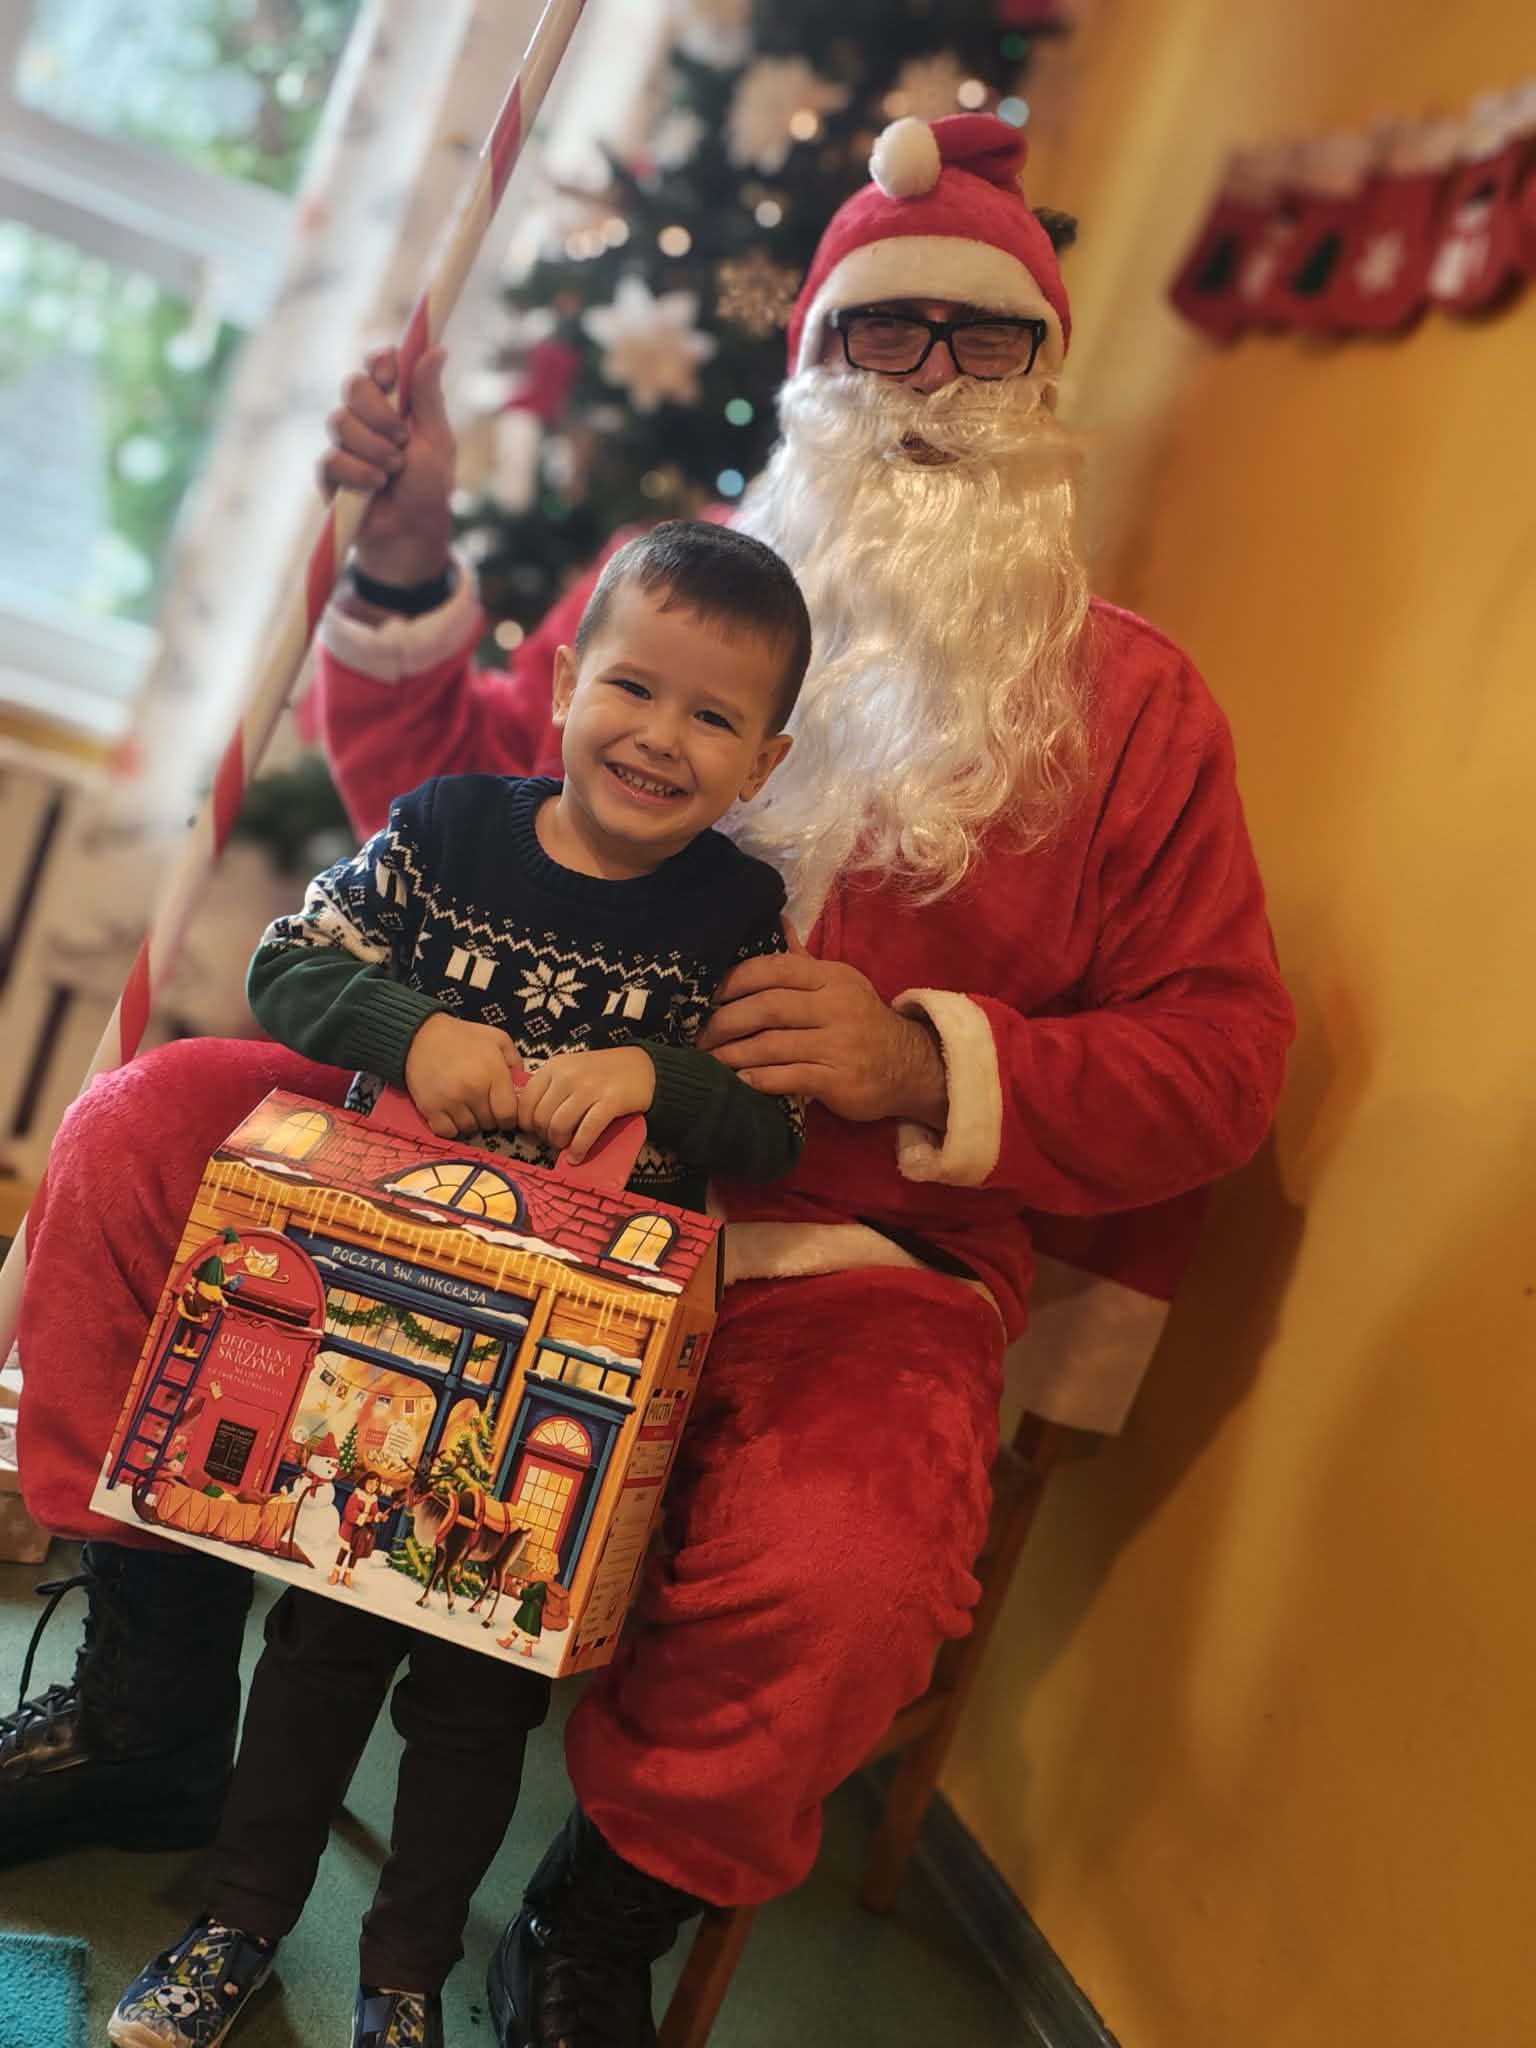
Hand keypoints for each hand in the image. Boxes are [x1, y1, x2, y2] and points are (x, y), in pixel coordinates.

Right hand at [317, 345, 456, 585]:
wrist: (411, 535)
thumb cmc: (429, 490)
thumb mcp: (436, 441)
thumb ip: (429, 398)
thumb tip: (437, 351)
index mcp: (394, 405)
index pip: (377, 366)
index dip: (379, 363)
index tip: (390, 375)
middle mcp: (366, 418)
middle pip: (353, 386)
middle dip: (377, 411)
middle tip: (401, 439)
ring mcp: (345, 443)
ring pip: (340, 421)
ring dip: (372, 448)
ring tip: (393, 472)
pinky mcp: (329, 472)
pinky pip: (331, 458)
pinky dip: (357, 472)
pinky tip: (374, 487)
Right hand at [404, 1014, 521, 1138]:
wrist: (421, 1035)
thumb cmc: (464, 1037)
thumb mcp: (497, 1039)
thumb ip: (515, 1061)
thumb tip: (522, 1085)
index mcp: (493, 1073)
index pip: (508, 1114)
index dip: (509, 1117)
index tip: (503, 1111)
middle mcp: (473, 1090)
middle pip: (489, 1123)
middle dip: (489, 1117)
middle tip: (482, 1104)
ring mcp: (451, 1101)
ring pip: (469, 1129)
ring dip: (470, 1122)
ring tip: (466, 1107)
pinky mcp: (430, 1108)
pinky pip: (447, 1132)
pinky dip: (451, 1127)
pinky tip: (451, 1114)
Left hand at [516, 1048, 654, 1163]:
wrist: (644, 1068)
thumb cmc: (604, 1073)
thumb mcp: (571, 1069)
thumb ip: (550, 1088)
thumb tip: (530, 1120)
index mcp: (555, 1066)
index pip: (525, 1100)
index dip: (526, 1123)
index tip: (535, 1132)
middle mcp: (568, 1075)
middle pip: (541, 1116)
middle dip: (544, 1136)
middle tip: (553, 1141)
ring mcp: (590, 1088)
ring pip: (559, 1126)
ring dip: (559, 1143)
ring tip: (566, 1148)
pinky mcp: (610, 1102)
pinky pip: (586, 1132)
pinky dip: (579, 1149)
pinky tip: (577, 1157)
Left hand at [697, 925, 947, 1125]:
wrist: (910, 1066)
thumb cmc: (860, 1021)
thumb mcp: (836, 984)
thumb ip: (800, 959)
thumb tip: (775, 918)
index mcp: (829, 978)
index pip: (775, 969)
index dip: (735, 981)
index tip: (707, 996)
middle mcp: (835, 1007)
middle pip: (768, 1007)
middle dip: (726, 1021)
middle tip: (699, 1034)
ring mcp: (839, 1045)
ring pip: (774, 1045)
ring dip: (735, 1054)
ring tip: (709, 1060)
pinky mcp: (840, 1080)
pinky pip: (790, 1078)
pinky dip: (760, 1079)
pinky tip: (740, 1081)